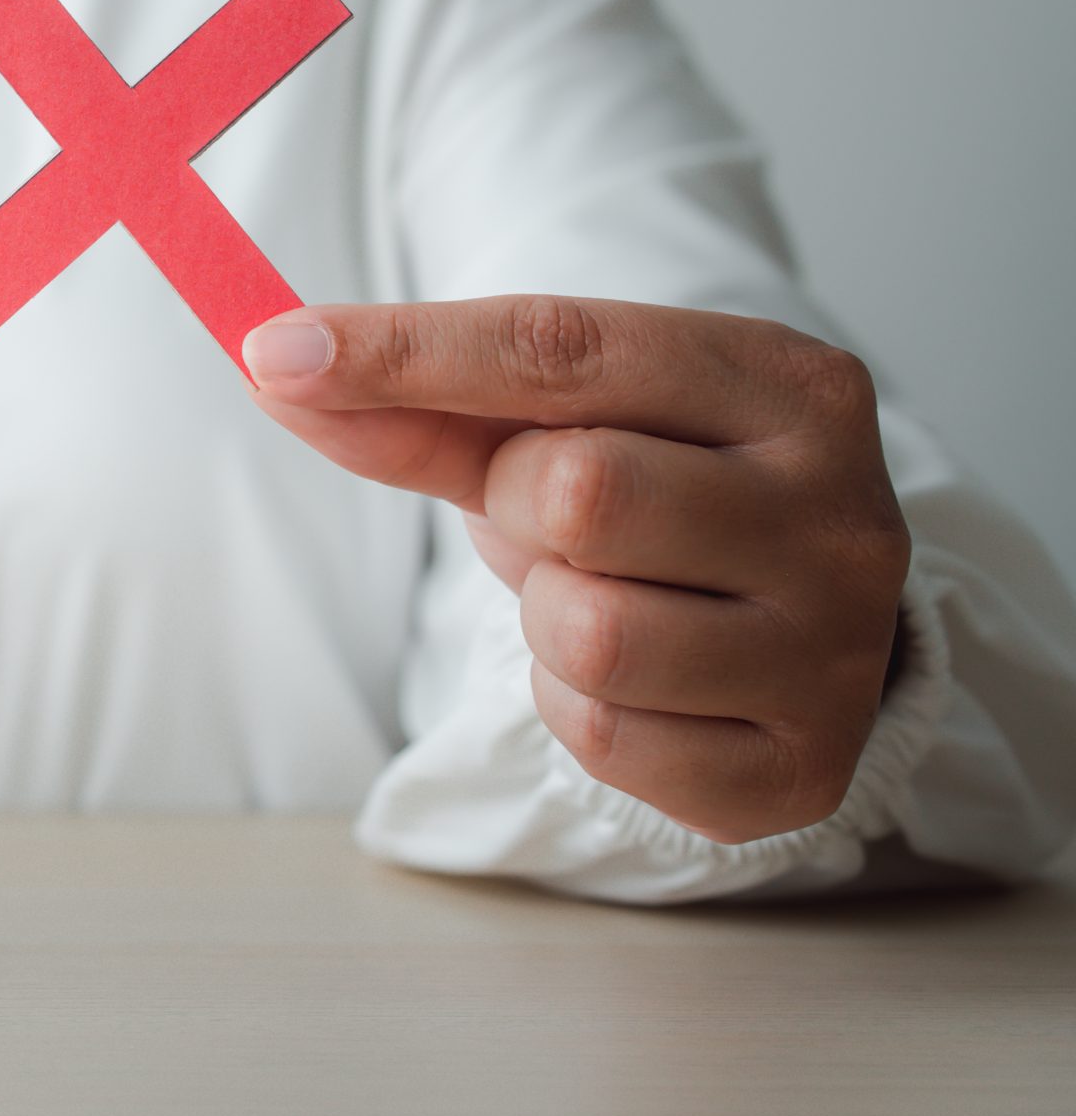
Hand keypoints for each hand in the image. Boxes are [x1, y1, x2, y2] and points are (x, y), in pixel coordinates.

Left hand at [242, 295, 909, 843]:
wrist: (794, 626)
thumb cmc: (657, 494)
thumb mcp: (558, 426)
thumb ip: (426, 404)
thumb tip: (276, 364)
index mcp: (791, 385)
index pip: (563, 347)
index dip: (403, 351)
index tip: (273, 351)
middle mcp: (842, 514)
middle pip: (576, 491)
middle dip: (512, 507)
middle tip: (548, 517)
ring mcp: (832, 651)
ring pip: (587, 631)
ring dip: (541, 616)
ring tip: (597, 595)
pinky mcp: (795, 768)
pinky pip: (601, 735)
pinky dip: (570, 704)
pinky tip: (628, 677)